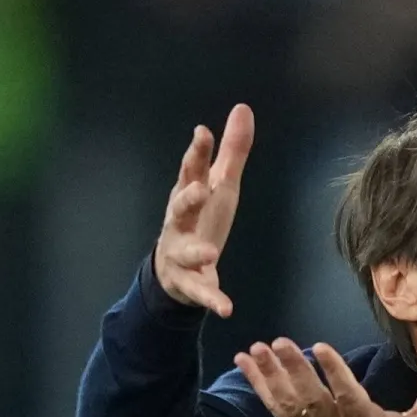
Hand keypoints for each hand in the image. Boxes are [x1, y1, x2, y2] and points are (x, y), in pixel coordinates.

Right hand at [153, 104, 254, 317]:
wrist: (174, 270)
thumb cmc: (200, 218)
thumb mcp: (220, 185)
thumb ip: (233, 151)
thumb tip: (242, 108)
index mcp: (189, 196)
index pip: (191, 171)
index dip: (196, 152)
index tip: (203, 132)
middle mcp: (179, 223)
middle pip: (178, 207)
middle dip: (186, 198)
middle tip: (199, 189)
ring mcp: (181, 253)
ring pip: (185, 252)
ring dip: (196, 252)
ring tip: (210, 253)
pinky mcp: (189, 282)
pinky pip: (202, 292)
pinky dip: (213, 300)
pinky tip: (227, 308)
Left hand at [235, 338, 416, 416]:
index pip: (348, 396)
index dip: (334, 373)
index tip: (320, 347)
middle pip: (311, 399)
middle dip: (293, 370)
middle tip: (279, 342)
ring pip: (290, 405)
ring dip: (270, 378)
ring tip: (255, 350)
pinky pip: (279, 413)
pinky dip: (262, 390)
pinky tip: (248, 367)